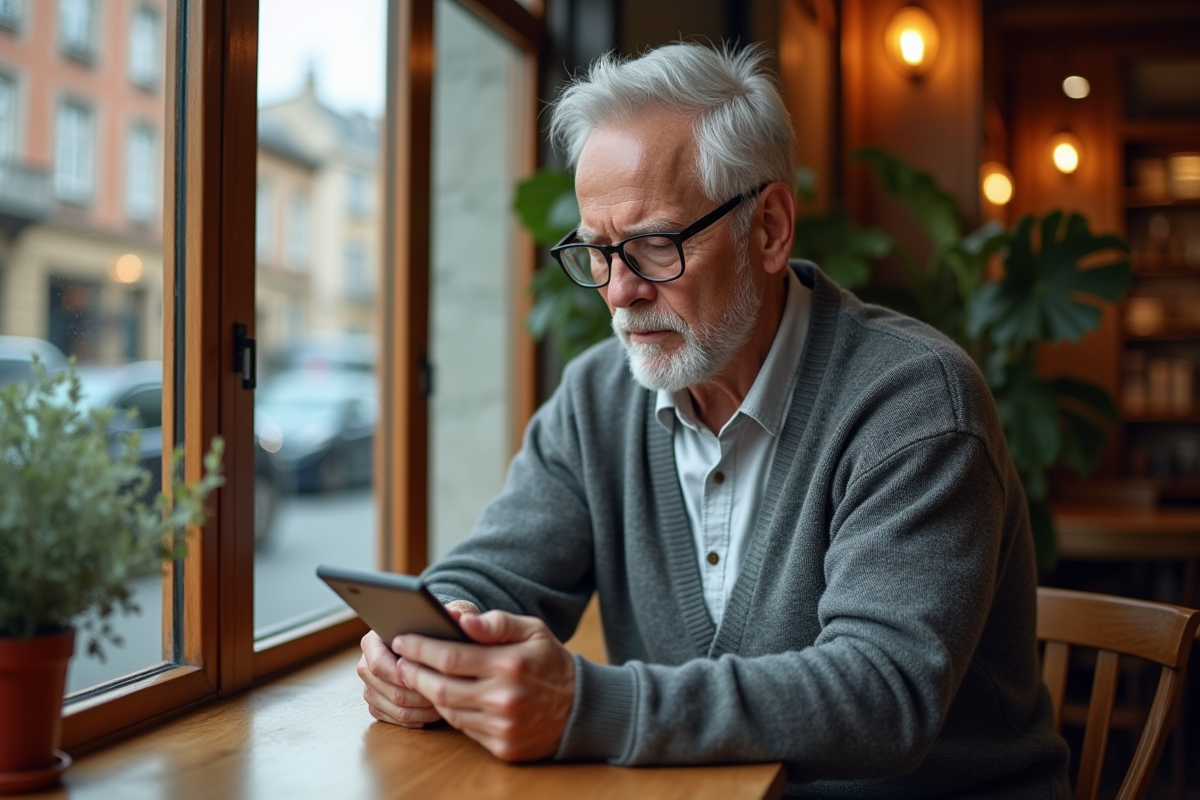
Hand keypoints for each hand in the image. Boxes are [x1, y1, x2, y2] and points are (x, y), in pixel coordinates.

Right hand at [357, 600, 480, 727]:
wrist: (431, 641)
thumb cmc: (439, 627)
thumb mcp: (448, 615)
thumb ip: (453, 614)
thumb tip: (457, 617)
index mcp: (373, 640)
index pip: (377, 664)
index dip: (401, 674)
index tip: (425, 675)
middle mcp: (366, 664)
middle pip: (386, 689)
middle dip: (417, 695)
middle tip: (443, 693)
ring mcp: (371, 687)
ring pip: (393, 707)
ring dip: (420, 709)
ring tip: (444, 703)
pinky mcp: (378, 705)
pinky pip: (394, 720)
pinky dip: (416, 718)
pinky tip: (434, 713)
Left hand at [394, 610, 575, 761]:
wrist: (582, 708)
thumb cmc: (551, 662)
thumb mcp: (532, 630)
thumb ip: (495, 623)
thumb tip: (458, 619)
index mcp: (510, 665)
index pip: (450, 657)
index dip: (420, 648)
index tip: (402, 639)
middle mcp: (505, 699)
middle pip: (441, 687)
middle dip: (413, 672)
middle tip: (398, 660)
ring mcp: (503, 727)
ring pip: (449, 710)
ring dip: (427, 693)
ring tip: (415, 676)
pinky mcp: (503, 747)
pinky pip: (463, 728)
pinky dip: (449, 711)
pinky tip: (443, 697)